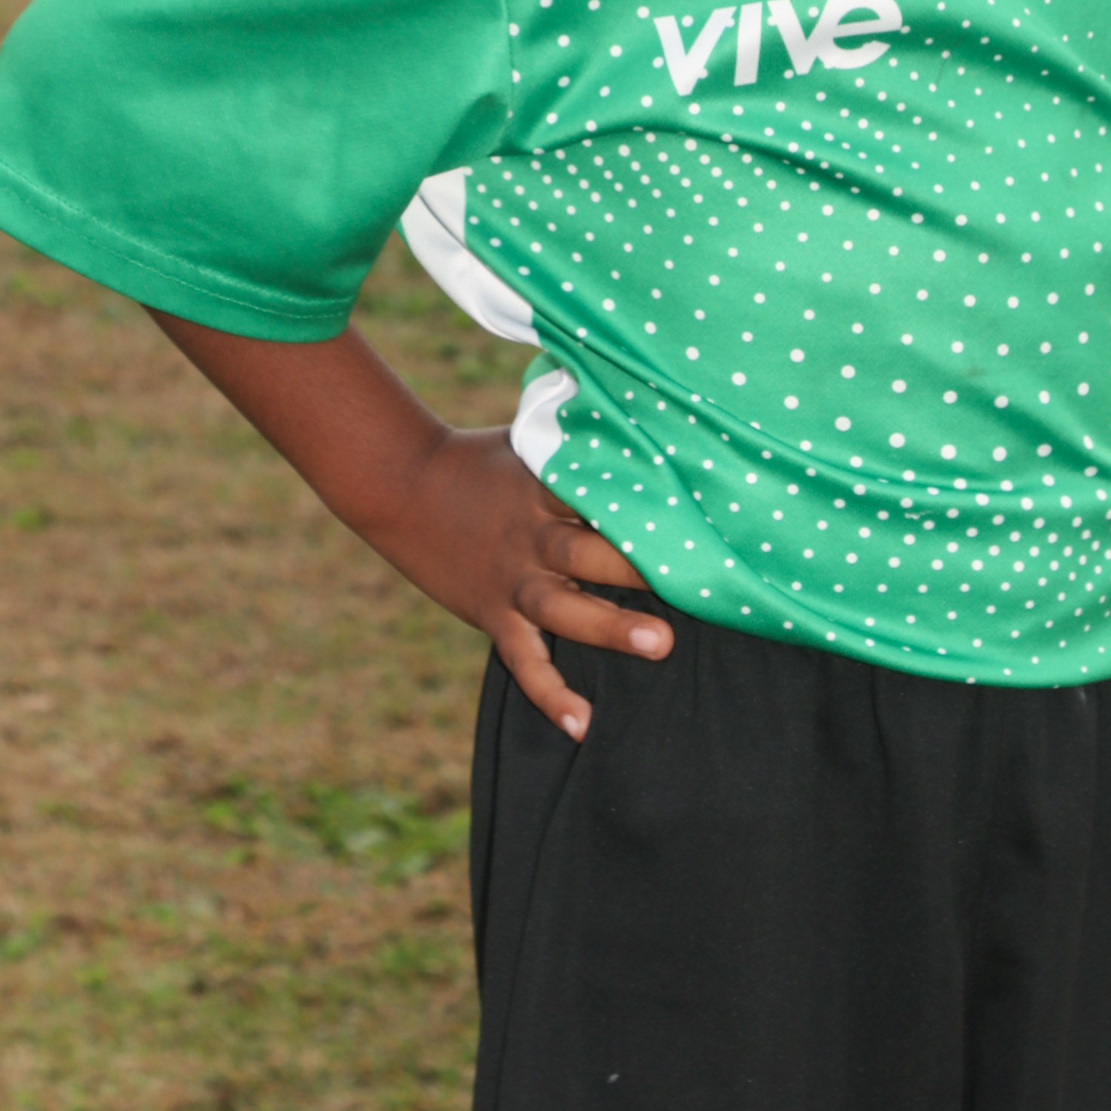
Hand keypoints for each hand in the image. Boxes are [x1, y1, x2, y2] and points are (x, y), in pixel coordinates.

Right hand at [150, 314, 670, 740]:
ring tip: (662, 644)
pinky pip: (524, 661)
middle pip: (592, 550)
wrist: (400, 484)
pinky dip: (551, 694)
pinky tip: (584, 724)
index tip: (710, 511)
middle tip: (699, 580)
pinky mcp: (492, 613)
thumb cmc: (483, 456)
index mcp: (548, 483)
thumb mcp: (533, 434)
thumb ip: (587, 428)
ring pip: (565, 608)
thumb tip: (641, 386)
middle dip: (643, 566)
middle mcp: (534, 533)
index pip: (608, 491)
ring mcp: (511, 578)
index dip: (655, 502)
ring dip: (613, 627)